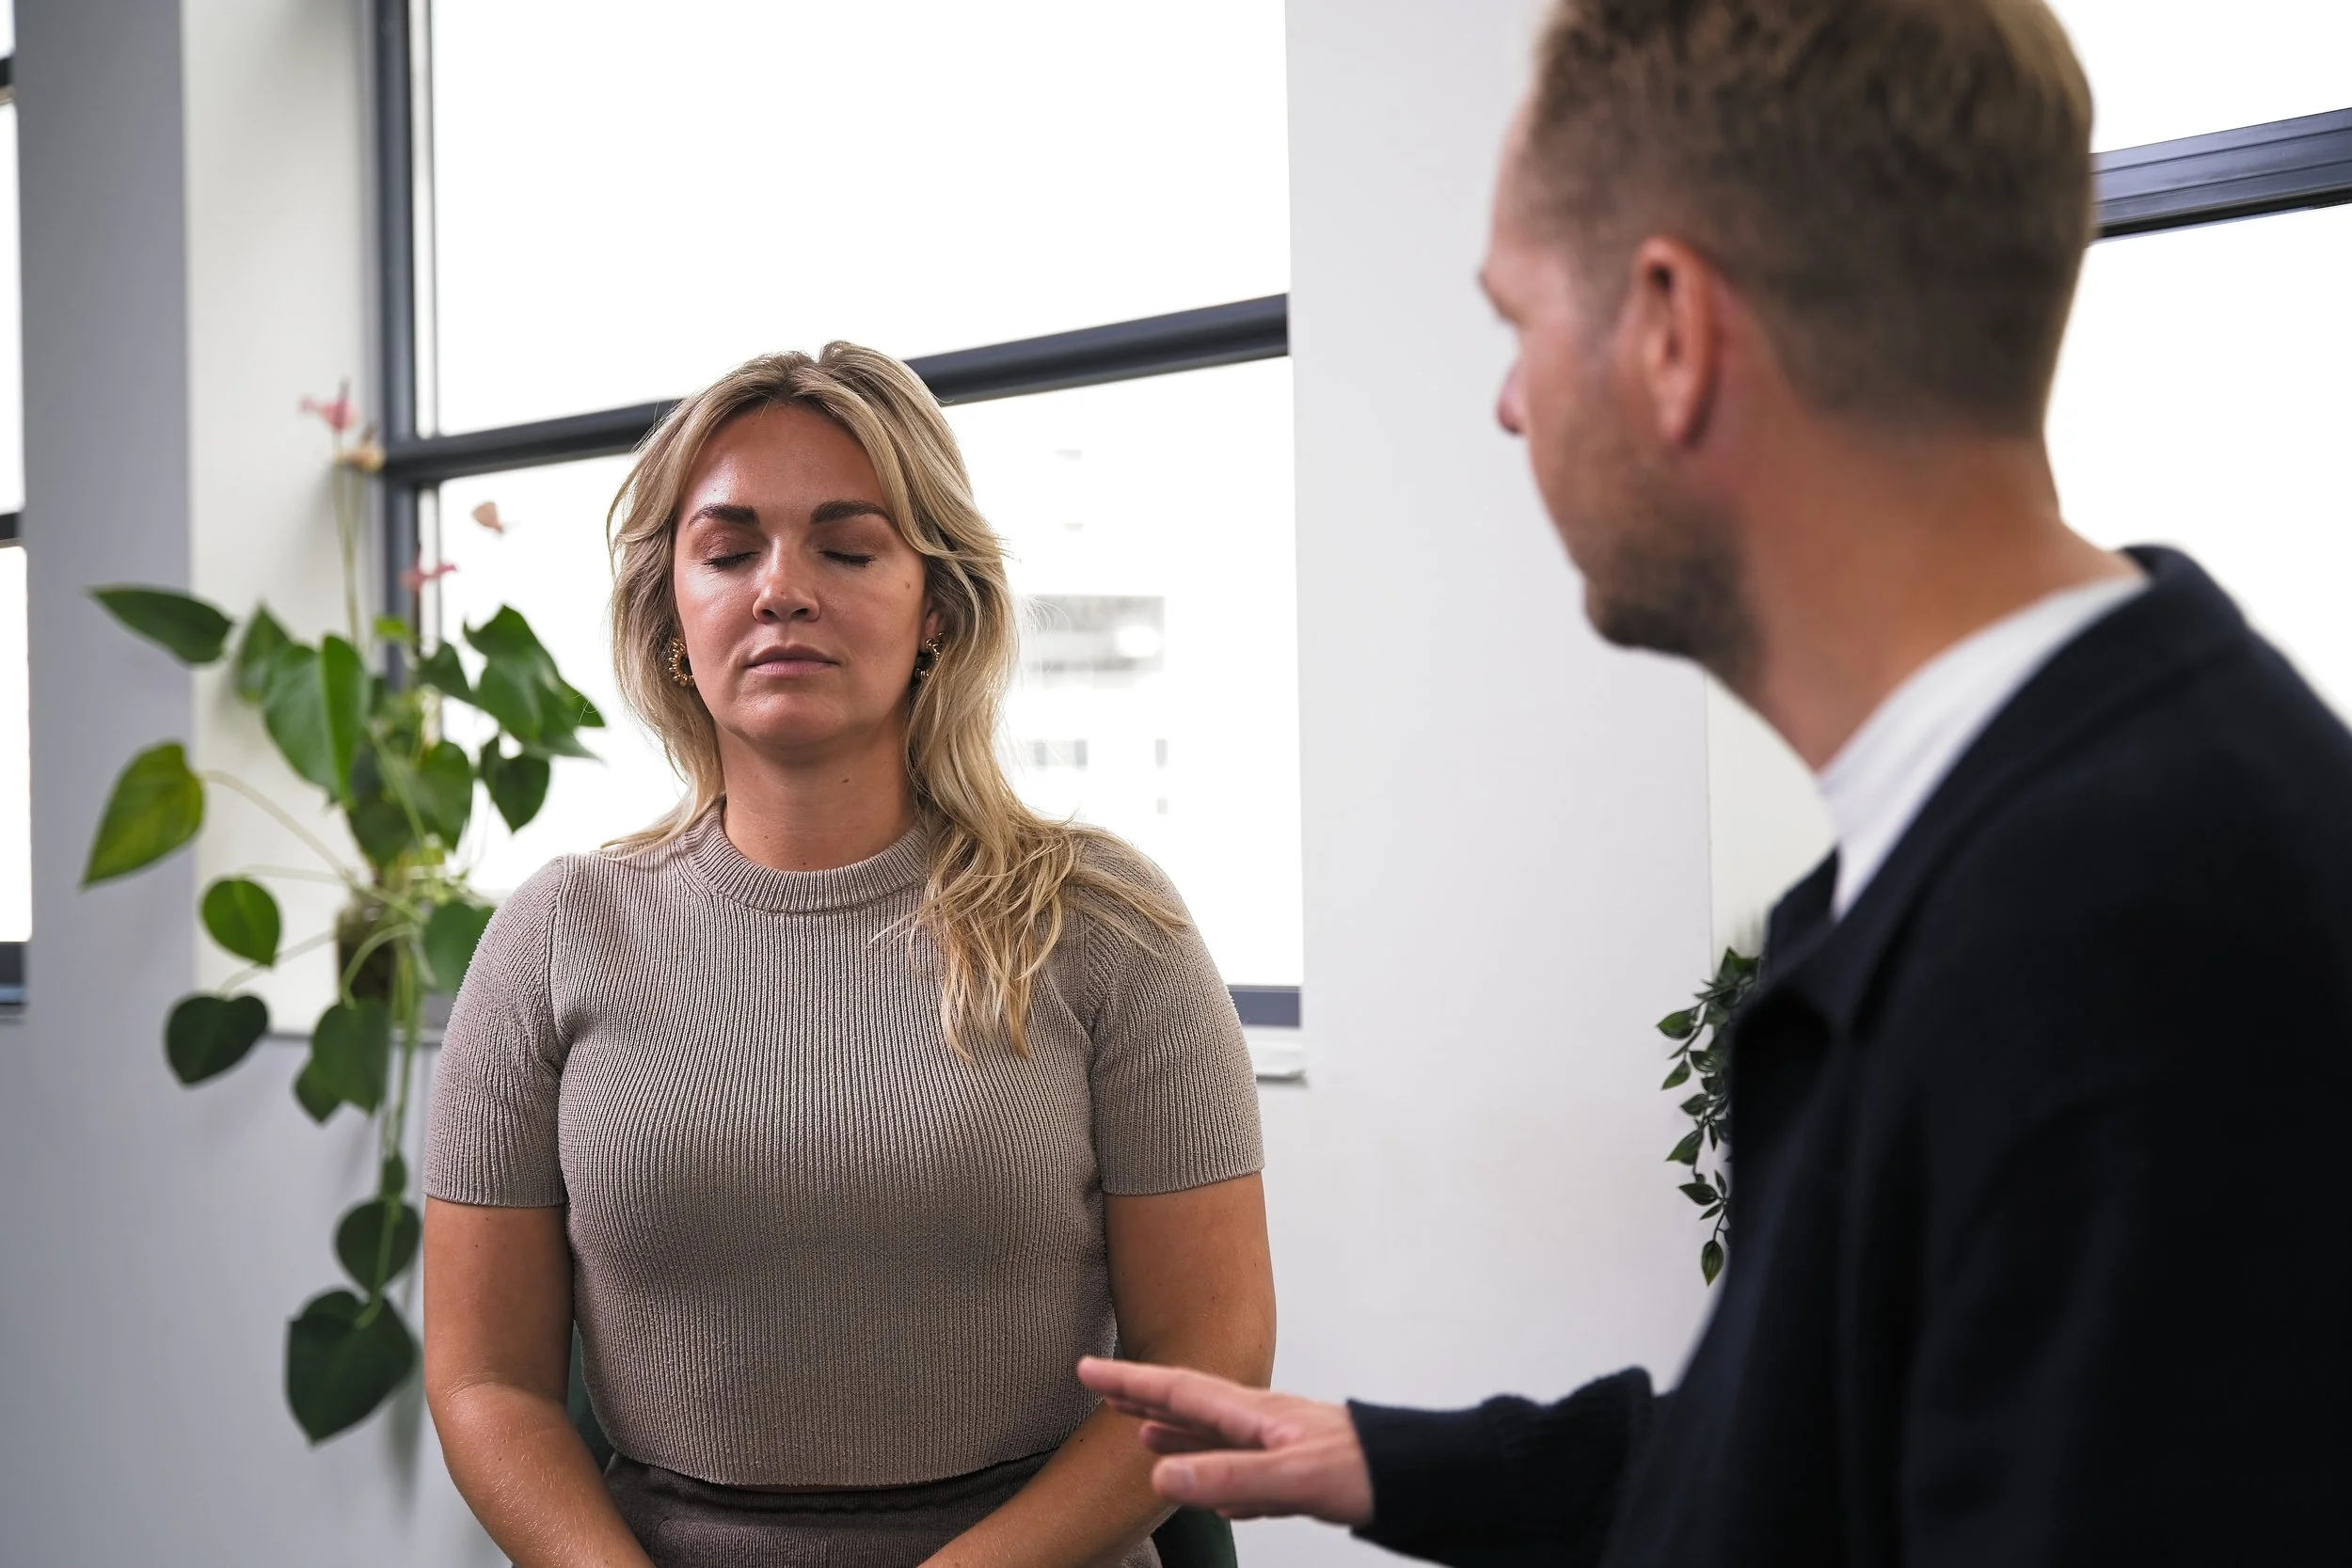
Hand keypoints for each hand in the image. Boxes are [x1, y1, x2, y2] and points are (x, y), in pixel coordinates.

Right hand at [1076, 1358, 1373, 1525]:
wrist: (1421, 1477)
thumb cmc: (1365, 1470)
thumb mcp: (1289, 1477)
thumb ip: (1224, 1476)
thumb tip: (1155, 1475)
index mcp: (1254, 1414)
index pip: (1179, 1391)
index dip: (1130, 1381)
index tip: (1087, 1368)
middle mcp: (1262, 1423)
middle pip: (1189, 1406)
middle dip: (1143, 1396)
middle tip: (1100, 1386)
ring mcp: (1279, 1446)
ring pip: (1213, 1438)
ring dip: (1173, 1433)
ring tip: (1139, 1431)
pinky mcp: (1296, 1474)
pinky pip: (1239, 1469)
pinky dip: (1212, 1471)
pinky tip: (1205, 1482)